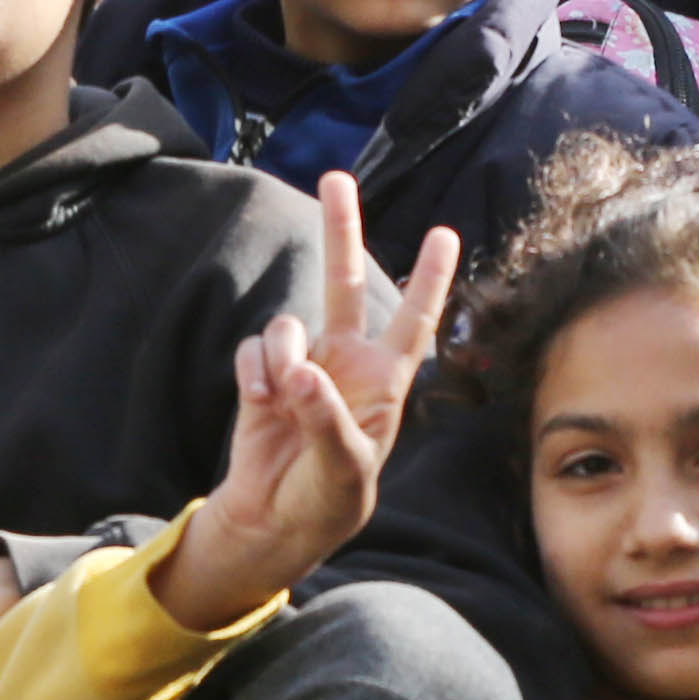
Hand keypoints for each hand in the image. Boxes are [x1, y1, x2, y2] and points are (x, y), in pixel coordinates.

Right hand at [155, 174, 463, 629]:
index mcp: (384, 381)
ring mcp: (302, 365)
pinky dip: (253, 373)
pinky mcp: (261, 377)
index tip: (445, 233)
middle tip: (334, 178)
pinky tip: (260, 401)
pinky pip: (253, 351)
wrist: (275, 521)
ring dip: (280, 352)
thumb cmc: (329, 499)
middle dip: (341, 228)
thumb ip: (326, 417)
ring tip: (281, 396)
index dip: (429, 278)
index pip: (414, 320)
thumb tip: (300, 371)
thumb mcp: (344, 468)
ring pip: (286, 323)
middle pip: (343, 280)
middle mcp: (345, 362)